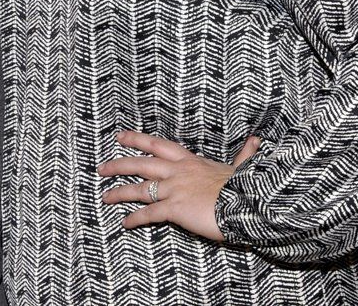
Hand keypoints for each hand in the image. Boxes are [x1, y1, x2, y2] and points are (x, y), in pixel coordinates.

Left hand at [97, 130, 261, 241]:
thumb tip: (256, 141)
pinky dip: (135, 218)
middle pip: (141, 164)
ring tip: (105, 196)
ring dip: (120, 192)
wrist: (249, 202)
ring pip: (140, 188)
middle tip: (101, 167)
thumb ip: (244, 156)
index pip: (159, 146)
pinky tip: (125, 222)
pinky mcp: (175, 208)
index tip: (120, 136)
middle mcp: (179, 171)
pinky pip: (149, 213)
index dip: (137, 139)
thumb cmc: (246, 187)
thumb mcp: (241, 168)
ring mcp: (175, 189)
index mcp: (191, 161)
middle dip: (119, 164)